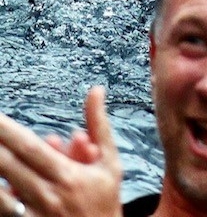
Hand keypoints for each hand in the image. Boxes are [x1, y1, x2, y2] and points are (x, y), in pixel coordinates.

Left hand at [0, 89, 121, 216]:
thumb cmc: (104, 202)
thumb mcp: (110, 164)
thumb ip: (99, 126)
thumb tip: (96, 90)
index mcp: (68, 175)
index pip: (31, 148)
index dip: (9, 131)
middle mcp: (46, 195)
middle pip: (9, 166)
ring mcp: (32, 216)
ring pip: (0, 193)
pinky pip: (3, 212)